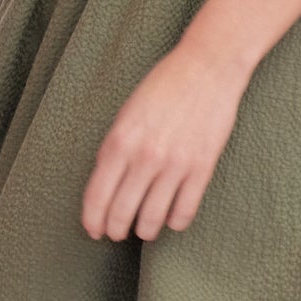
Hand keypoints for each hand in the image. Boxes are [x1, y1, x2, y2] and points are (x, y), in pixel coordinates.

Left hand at [80, 38, 246, 241]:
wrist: (208, 67)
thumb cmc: (165, 85)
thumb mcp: (127, 112)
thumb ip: (114, 147)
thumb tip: (105, 184)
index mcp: (120, 140)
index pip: (97, 195)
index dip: (92, 219)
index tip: (93, 230)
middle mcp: (145, 156)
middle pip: (122, 212)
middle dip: (116, 229)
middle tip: (117, 232)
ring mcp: (175, 164)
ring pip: (152, 219)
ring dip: (145, 230)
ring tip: (145, 228)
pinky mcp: (202, 167)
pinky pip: (184, 211)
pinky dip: (175, 222)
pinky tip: (172, 218)